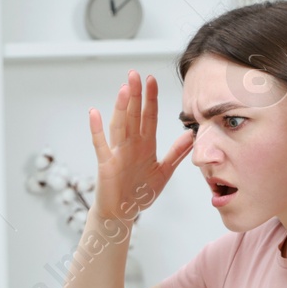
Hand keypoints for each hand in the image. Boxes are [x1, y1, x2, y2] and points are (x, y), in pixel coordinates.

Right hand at [87, 70, 193, 225]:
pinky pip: (101, 145)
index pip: (148, 116)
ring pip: (119, 125)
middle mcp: (130, 144)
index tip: (152, 80)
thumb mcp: (163, 171)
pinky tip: (94, 113)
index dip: (151, 98)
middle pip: (133, 115)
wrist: (122, 213)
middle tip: (135, 74)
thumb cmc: (139, 193)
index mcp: (144, 144)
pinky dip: (96, 130)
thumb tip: (191, 135)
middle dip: (136, 95)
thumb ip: (176, 153)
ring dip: (122, 107)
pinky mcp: (106, 164)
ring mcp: (117, 152)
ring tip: (125, 89)